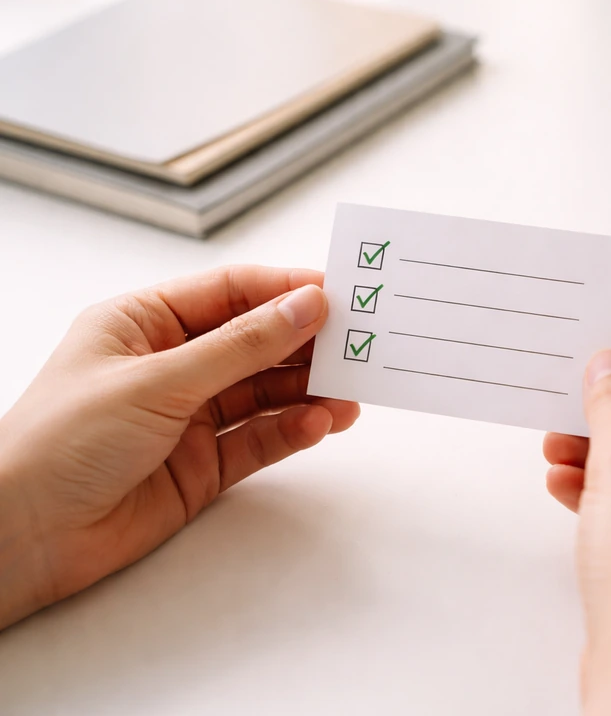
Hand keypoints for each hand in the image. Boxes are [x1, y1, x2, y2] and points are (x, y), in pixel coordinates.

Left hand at [0, 266, 358, 629]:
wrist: (23, 538)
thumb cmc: (58, 443)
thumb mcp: (157, 380)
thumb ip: (240, 347)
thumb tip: (304, 307)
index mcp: (145, 323)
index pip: (230, 293)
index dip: (285, 290)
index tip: (337, 294)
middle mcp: (172, 365)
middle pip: (256, 342)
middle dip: (306, 343)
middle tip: (358, 343)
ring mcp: (190, 416)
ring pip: (265, 392)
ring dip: (309, 390)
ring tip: (350, 392)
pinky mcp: (204, 464)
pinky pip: (260, 438)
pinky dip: (292, 430)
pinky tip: (319, 424)